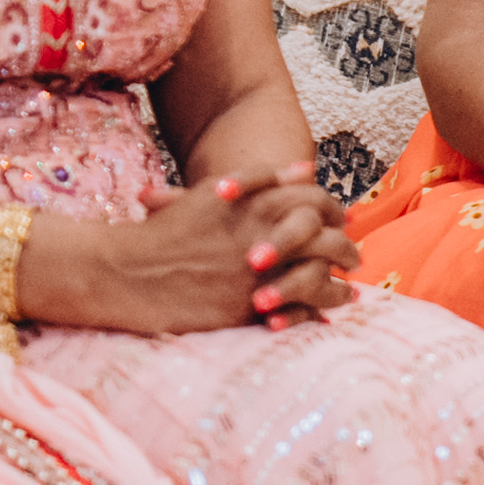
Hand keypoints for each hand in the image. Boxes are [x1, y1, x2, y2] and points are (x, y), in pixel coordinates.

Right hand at [68, 164, 353, 335]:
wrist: (129, 272)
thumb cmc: (170, 230)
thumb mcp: (214, 194)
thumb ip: (264, 179)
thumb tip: (306, 169)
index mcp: (260, 205)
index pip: (320, 204)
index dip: (337, 214)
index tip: (344, 221)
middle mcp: (268, 238)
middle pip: (331, 242)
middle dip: (348, 251)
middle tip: (354, 258)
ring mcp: (262, 276)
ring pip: (322, 280)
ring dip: (340, 288)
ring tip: (348, 292)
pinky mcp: (250, 308)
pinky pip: (298, 311)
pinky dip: (316, 313)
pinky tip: (324, 315)